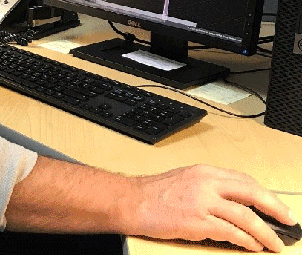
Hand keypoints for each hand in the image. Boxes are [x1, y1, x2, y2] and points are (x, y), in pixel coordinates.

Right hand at [127, 164, 295, 251]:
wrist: (132, 201)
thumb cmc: (154, 193)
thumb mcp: (184, 180)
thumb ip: (208, 187)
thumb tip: (233, 202)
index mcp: (204, 171)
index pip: (243, 180)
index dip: (263, 193)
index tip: (275, 204)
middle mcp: (206, 183)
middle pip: (251, 192)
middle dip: (274, 207)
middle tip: (289, 220)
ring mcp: (202, 202)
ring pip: (245, 215)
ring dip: (266, 231)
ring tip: (275, 243)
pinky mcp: (197, 221)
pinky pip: (231, 232)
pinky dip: (246, 240)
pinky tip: (253, 246)